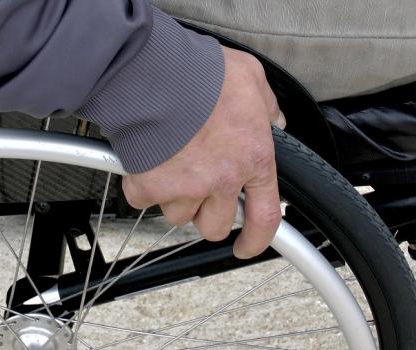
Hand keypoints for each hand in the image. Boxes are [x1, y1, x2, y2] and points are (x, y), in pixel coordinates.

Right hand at [122, 46, 282, 258]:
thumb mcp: (251, 79)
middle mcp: (221, 181)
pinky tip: (146, 161)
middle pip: (214, 226)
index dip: (256, 240)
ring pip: (178, 215)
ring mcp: (185, 188)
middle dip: (205, 213)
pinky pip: (144, 201)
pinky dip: (143, 185)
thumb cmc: (203, 74)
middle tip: (196, 188)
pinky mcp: (151, 187)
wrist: (156, 74)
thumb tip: (273, 120)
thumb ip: (266, 105)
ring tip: (169, 164)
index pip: (264, 217)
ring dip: (174, 197)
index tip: (245, 247)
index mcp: (252, 159)